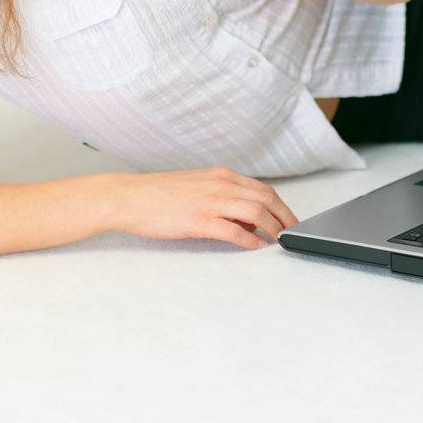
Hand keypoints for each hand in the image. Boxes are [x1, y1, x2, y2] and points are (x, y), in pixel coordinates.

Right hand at [113, 166, 298, 248]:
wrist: (129, 197)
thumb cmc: (159, 194)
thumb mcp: (197, 186)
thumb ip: (223, 196)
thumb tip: (247, 216)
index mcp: (221, 175)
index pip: (262, 188)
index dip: (281, 205)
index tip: (289, 219)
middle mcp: (220, 184)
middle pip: (266, 199)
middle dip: (284, 217)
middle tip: (293, 232)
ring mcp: (210, 202)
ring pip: (256, 212)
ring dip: (272, 228)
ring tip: (279, 240)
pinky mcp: (199, 220)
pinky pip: (234, 231)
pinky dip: (250, 240)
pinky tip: (256, 247)